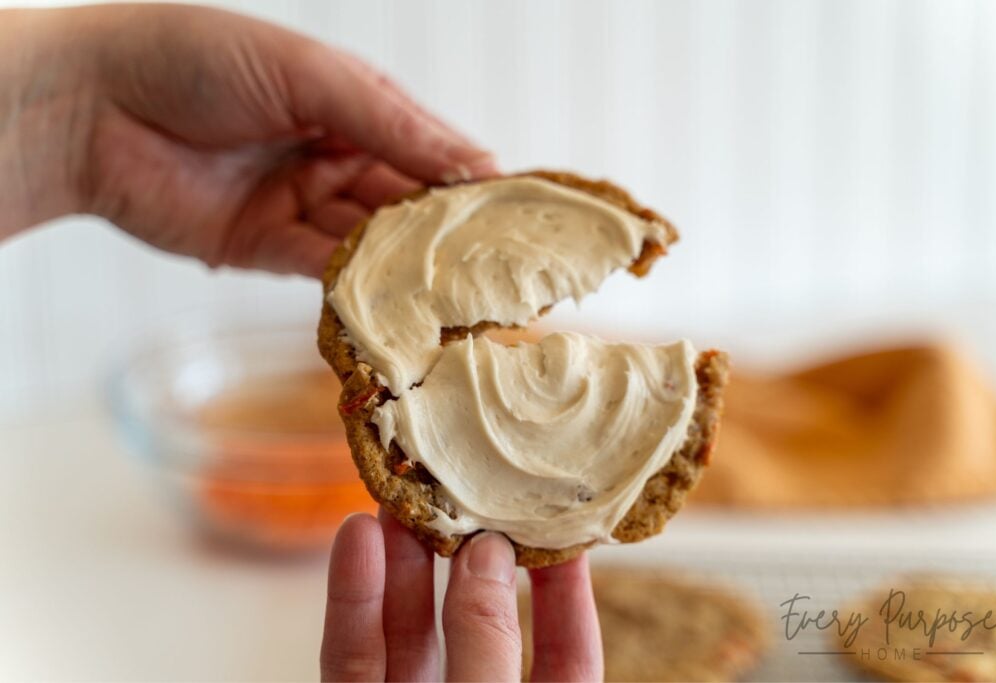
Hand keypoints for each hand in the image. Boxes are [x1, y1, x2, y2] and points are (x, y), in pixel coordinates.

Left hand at [0, 4, 495, 275]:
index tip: (519, 214)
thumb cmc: (197, 59)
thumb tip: (474, 163)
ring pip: (371, 242)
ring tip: (458, 293)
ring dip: (409, 266)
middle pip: (405, 203)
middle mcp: (332, 157)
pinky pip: (325, 271)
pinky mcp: (265, 248)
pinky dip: (359, 286)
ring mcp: (300, 205)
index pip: (428, 148)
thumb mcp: (310, 76)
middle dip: (447, 233)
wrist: (91, 105)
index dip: (472, 180)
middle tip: (498, 267)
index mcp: (350, 106)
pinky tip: (396, 300)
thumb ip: (392, 123)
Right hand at [321, 510, 602, 681]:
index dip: (565, 587)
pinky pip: (352, 659)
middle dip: (467, 557)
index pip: (568, 654)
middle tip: (463, 488)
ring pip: (407, 635)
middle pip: (476, 627)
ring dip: (401, 562)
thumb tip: (488, 555)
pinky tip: (356, 537)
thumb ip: (488, 642)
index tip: (555, 520)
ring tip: (402, 496)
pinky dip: (352, 599)